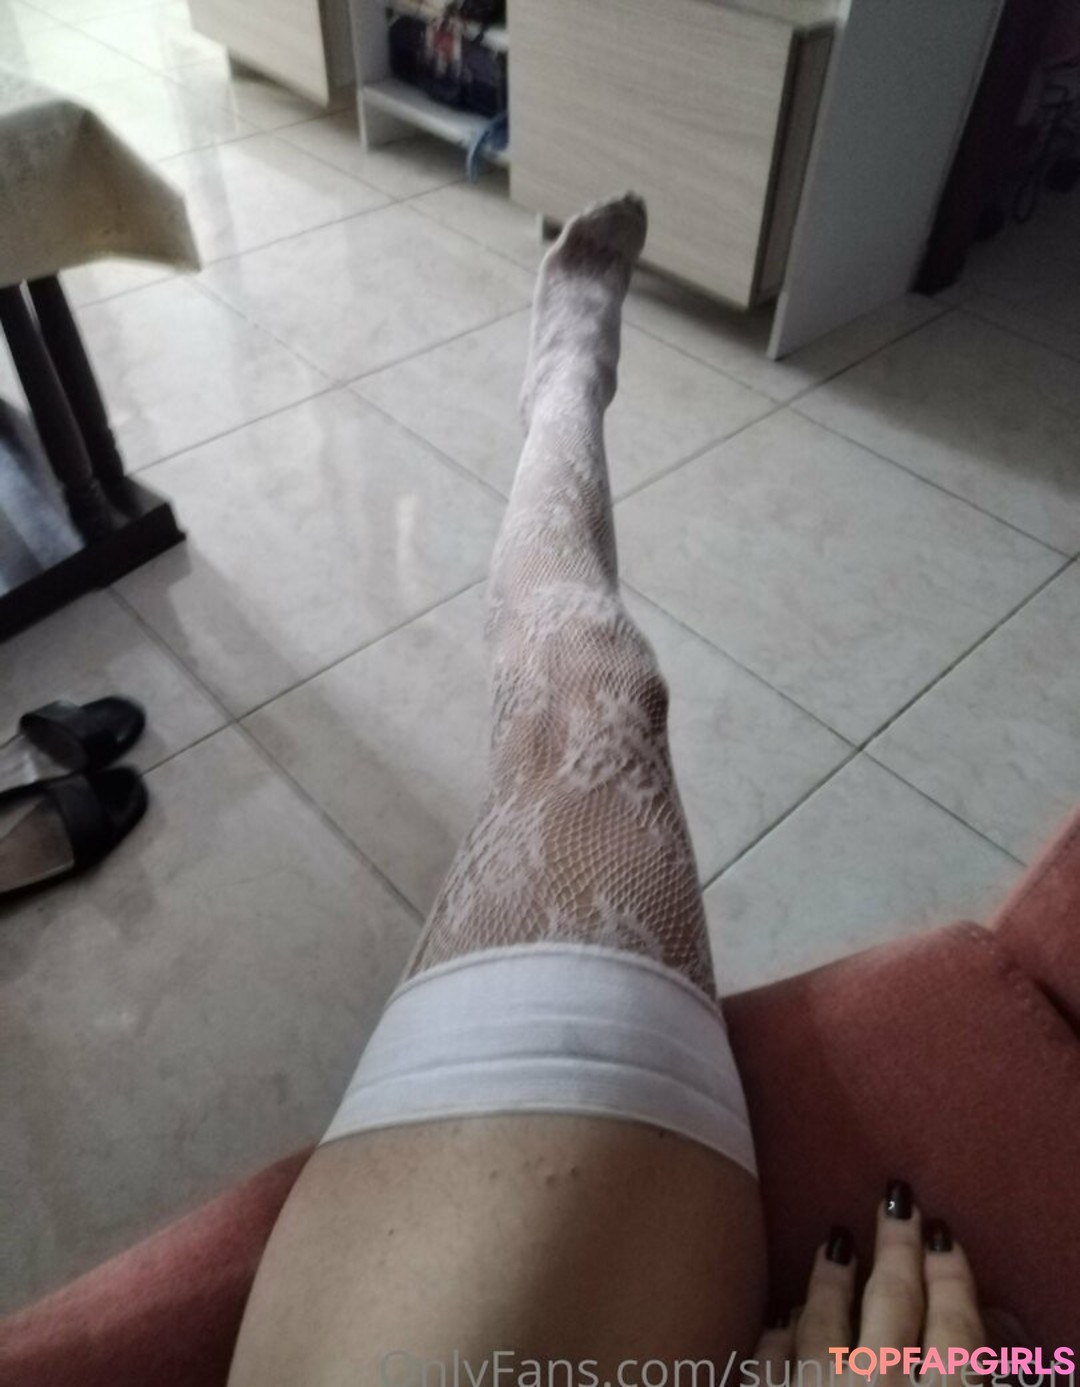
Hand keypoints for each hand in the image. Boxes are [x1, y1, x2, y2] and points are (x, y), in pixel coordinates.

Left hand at [754, 1183, 984, 1383]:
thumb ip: (988, 1374)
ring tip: (834, 1243)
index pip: (955, 1329)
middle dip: (896, 1250)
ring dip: (830, 1284)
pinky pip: (769, 1371)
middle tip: (894, 1201)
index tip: (941, 1233)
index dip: (951, 1278)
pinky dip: (778, 1343)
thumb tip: (1003, 1333)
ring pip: (824, 1328)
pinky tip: (783, 1321)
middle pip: (892, 1306)